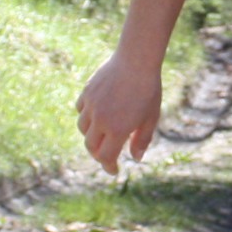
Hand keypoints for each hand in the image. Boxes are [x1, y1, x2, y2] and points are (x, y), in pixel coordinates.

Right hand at [75, 50, 163, 175]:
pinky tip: (96, 115)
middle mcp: (100, 121)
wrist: (136, 61)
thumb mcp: (150, 118)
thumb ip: (142, 140)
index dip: (109, 167)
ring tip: (102, 134)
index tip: (114, 170)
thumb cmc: (148, 91)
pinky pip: (81, 110)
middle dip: (99, 154)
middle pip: (91, 147)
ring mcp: (91, 106)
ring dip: (91, 136)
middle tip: (108, 155)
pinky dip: (86, 117)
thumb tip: (136, 158)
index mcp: (117, 130)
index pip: (105, 158)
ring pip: (83, 129)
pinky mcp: (86, 92)